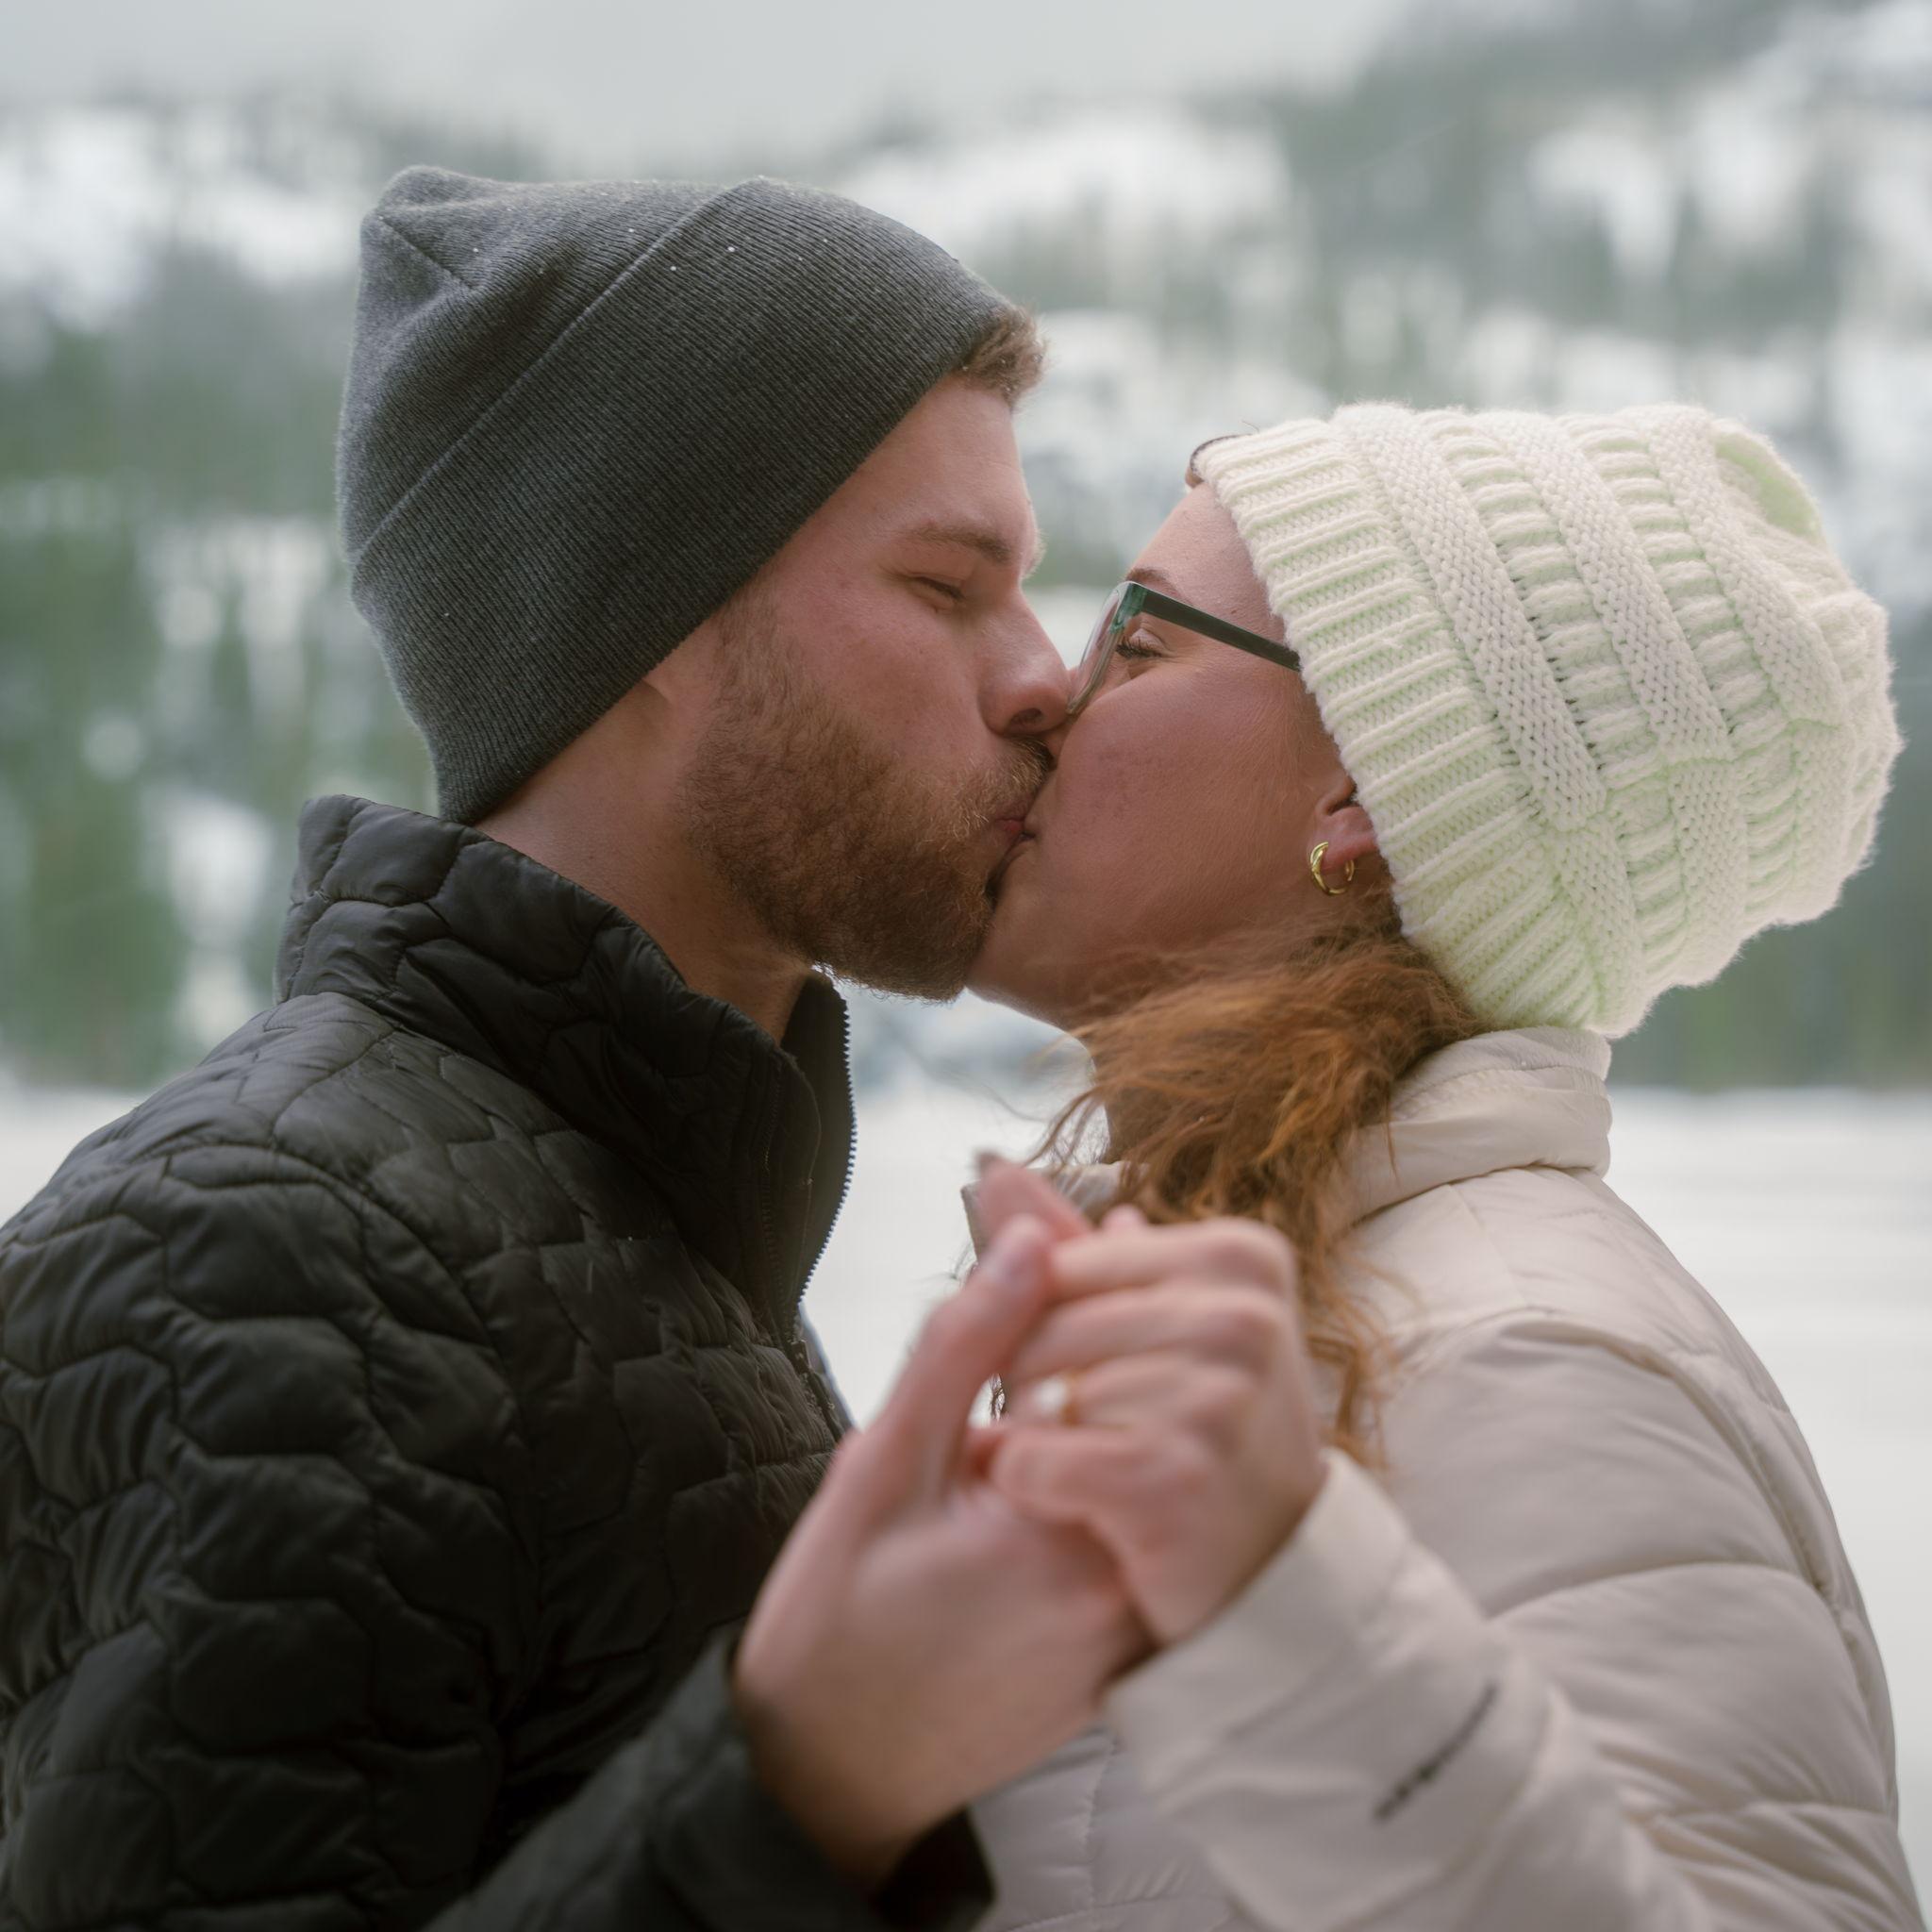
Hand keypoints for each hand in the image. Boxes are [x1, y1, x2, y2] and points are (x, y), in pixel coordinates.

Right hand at [733, 1216, 1149, 1890]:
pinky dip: (1097, 1473)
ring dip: (1108, 1402)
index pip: (1121, 1372)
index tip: (1097, 1226)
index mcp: (1069, 1530)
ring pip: (1137, 1474)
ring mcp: (1126, 1629)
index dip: (1105, 1292)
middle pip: (1141, 1421)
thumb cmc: (836, 1616)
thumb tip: (1027, 1235)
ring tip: (1072, 1332)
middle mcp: (1122, 1584)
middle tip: (1103, 1243)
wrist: (825, 1772)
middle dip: (1117, 1338)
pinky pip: (1125, 1530)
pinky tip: (1051, 1432)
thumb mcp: (884, 1460)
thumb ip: (966, 1345)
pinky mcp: (1116, 1655)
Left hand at [990, 1205, 1327, 1644]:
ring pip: (1043, 1391)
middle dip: (1036, 1381)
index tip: (1076, 1367)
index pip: (1062, 1262)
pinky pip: (1037, 1458)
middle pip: (1048, 1324)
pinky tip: (1076, 1503)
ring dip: (1043, 1437)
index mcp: (1240, 1257)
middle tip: (1085, 1428)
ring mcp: (1217, 1395)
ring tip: (1096, 1465)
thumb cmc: (1202, 1425)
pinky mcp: (1175, 1477)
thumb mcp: (1157, 1318)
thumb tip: (992, 1166)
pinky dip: (1031, 1485)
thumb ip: (1071, 1245)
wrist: (1270, 1567)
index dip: (1037, 1320)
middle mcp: (1241, 1315)